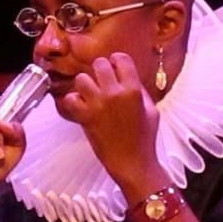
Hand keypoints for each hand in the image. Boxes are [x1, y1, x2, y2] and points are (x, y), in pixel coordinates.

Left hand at [57, 53, 160, 196]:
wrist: (132, 163)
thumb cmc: (144, 139)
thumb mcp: (152, 110)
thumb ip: (140, 90)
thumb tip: (128, 76)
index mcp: (133, 90)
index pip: (120, 58)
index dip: (117, 62)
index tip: (115, 68)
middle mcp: (114, 93)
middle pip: (99, 64)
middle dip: (101, 71)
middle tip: (103, 82)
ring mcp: (97, 104)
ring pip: (82, 78)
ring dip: (86, 85)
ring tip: (91, 94)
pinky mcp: (85, 116)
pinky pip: (70, 98)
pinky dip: (73, 101)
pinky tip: (82, 106)